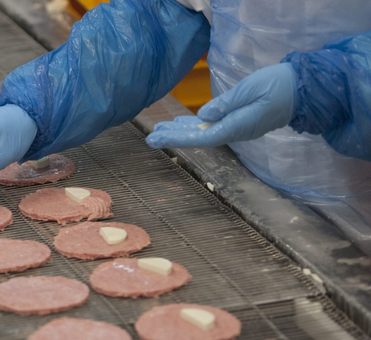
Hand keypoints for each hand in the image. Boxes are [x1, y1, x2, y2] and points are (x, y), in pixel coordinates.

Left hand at [146, 63, 299, 147]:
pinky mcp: (239, 121)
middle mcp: (234, 131)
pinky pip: (213, 126)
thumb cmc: (278, 85)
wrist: (304, 89)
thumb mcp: (249, 90)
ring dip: (182, 131)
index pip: (200, 137)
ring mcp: (237, 128)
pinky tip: (182, 122)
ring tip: (161, 128)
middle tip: (151, 138)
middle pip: (199, 138)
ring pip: (204, 132)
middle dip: (174, 137)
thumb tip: (203, 115)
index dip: (176, 138)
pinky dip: (196, 124)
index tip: (156, 138)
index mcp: (236, 127)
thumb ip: (226, 104)